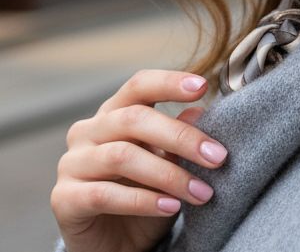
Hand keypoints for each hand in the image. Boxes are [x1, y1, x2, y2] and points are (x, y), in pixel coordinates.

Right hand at [51, 69, 227, 251]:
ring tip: (201, 192)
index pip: (139, 85)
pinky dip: (143, 200)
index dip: (169, 82)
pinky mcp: (63, 198)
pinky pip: (105, 194)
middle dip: (181, 137)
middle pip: (135, 119)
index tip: (204, 86)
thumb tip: (200, 112)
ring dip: (169, 175)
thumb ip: (178, 140)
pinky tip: (172, 207)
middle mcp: (88, 131)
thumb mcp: (168, 165)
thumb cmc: (143, 194)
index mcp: (114, 113)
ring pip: (123, 156)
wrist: (114, 245)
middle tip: (218, 157)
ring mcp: (72, 163)